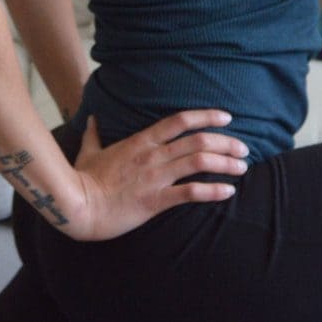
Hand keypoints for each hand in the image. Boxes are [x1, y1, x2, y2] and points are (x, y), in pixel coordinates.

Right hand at [64, 108, 248, 242]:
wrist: (78, 206)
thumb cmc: (83, 179)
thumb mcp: (89, 151)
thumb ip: (94, 134)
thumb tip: (92, 119)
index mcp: (141, 141)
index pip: (180, 120)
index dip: (206, 116)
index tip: (227, 117)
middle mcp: (153, 155)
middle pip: (198, 140)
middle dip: (226, 142)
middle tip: (244, 148)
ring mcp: (155, 177)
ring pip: (199, 162)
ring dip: (226, 163)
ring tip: (242, 167)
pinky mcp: (155, 200)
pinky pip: (190, 193)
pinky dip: (213, 191)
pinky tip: (228, 191)